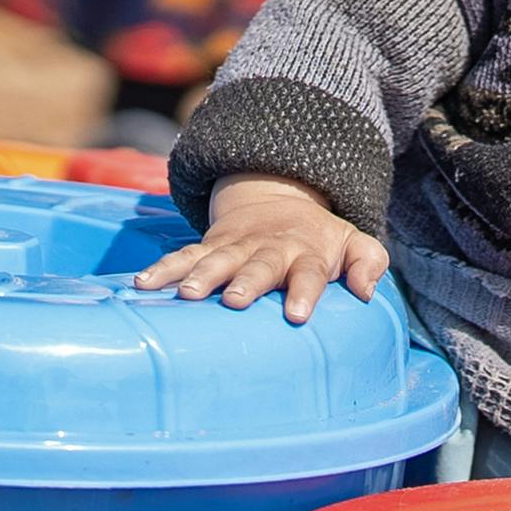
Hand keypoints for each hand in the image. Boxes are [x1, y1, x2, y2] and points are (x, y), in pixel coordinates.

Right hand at [132, 174, 389, 322]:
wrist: (278, 197)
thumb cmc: (319, 239)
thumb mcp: (353, 242)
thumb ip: (367, 262)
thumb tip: (368, 291)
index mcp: (306, 252)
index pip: (309, 272)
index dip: (304, 290)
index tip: (298, 313)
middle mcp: (269, 249)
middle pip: (258, 266)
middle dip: (245, 281)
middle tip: (234, 300)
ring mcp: (236, 246)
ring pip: (216, 260)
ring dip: (199, 275)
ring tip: (184, 294)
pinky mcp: (209, 247)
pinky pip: (182, 256)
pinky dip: (163, 268)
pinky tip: (142, 284)